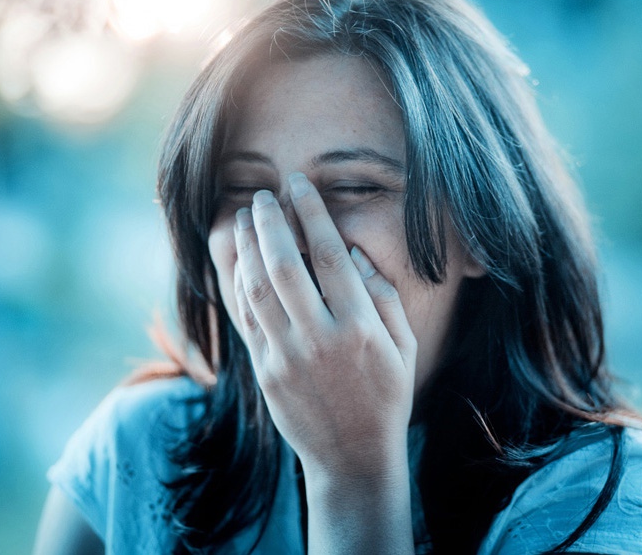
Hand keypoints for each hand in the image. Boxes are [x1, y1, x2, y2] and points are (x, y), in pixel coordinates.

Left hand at [232, 172, 416, 480]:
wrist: (352, 457)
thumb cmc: (385, 397)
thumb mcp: (403, 346)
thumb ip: (382, 296)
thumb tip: (352, 254)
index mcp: (360, 327)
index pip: (329, 254)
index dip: (311, 212)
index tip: (298, 184)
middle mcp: (320, 337)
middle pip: (285, 264)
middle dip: (270, 221)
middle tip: (263, 195)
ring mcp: (287, 356)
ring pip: (257, 287)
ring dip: (248, 246)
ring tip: (247, 218)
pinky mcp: (265, 371)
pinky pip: (246, 316)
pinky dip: (239, 282)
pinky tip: (241, 260)